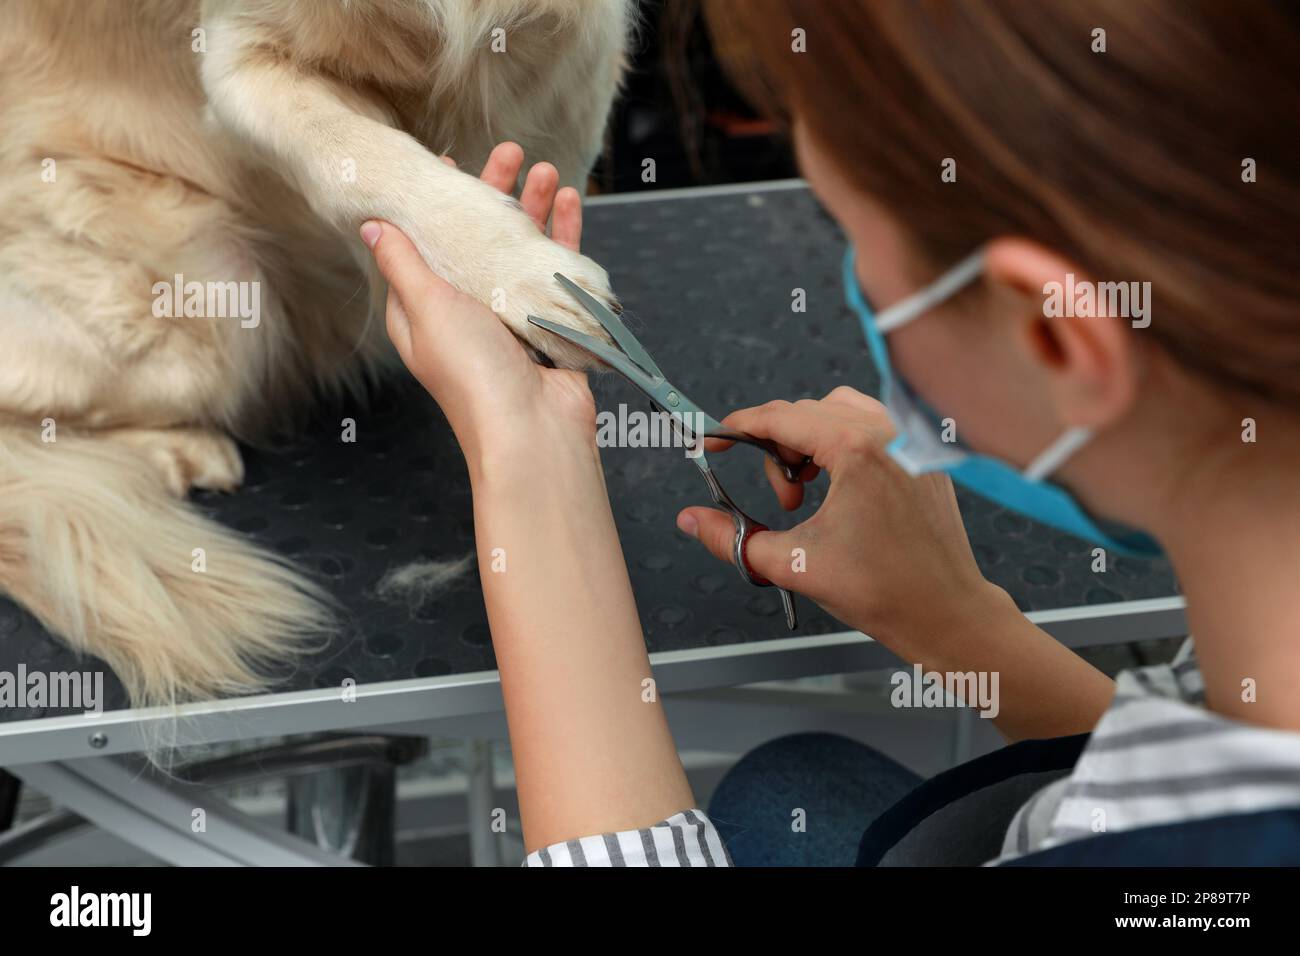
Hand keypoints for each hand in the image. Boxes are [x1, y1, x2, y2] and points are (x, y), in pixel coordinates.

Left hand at [363, 143, 595, 463]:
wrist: (531, 431)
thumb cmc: (472, 374)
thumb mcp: (427, 309)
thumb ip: (403, 263)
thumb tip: (371, 225)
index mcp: (426, 312)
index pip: (426, 246)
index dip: (435, 205)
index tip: (446, 162)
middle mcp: (468, 311)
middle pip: (478, 240)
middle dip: (494, 195)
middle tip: (509, 152)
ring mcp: (512, 317)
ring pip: (521, 250)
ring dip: (533, 208)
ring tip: (545, 169)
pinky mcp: (551, 323)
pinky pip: (556, 268)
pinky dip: (563, 234)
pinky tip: (570, 201)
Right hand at [677, 386, 996, 648]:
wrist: (946, 613)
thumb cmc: (884, 592)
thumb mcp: (792, 564)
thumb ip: (731, 538)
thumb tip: (691, 519)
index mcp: (858, 449)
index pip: (780, 417)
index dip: (738, 427)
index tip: (714, 441)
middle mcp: (888, 433)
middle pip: (806, 413)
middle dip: (776, 450)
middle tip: (780, 502)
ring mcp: (910, 440)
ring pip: (838, 412)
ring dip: (808, 443)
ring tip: (806, 494)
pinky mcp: (923, 454)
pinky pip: (871, 426)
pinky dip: (841, 444)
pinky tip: (836, 488)